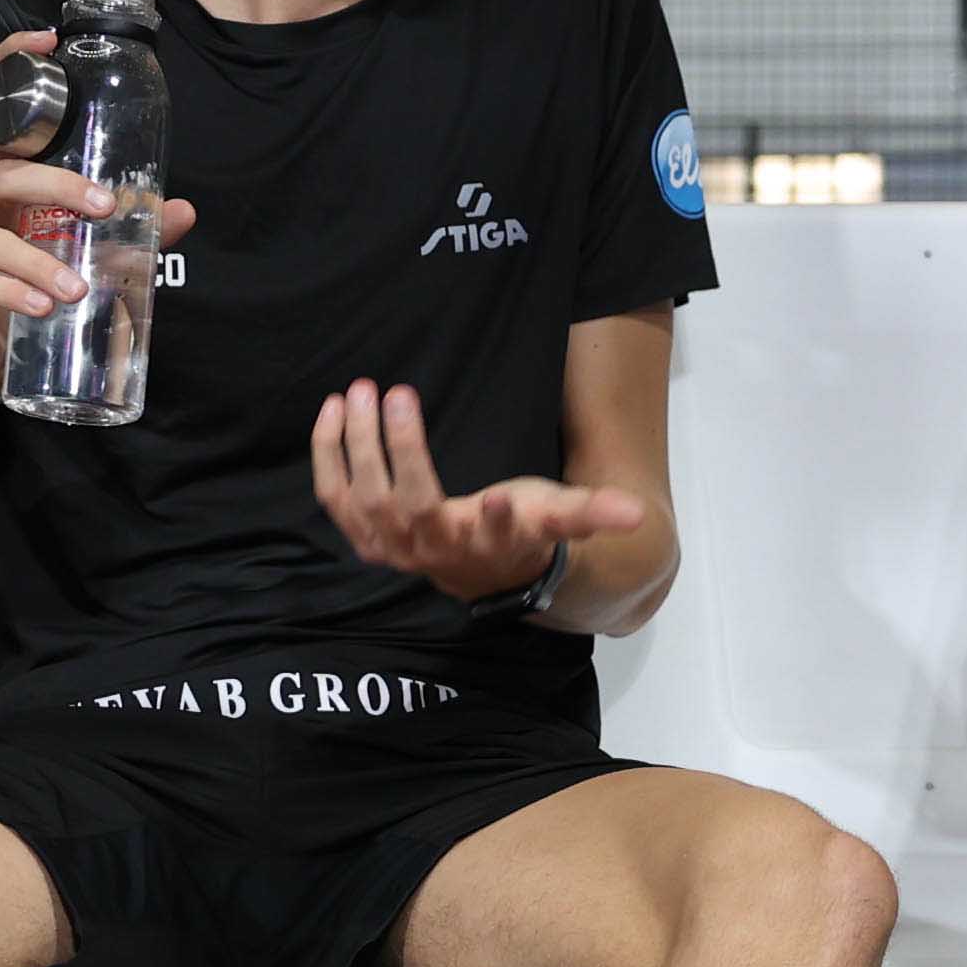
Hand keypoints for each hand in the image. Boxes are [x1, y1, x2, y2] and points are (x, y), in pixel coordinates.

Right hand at [0, 27, 196, 407]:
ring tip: (76, 291)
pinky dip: (5, 291)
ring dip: (37, 261)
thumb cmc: (18, 299)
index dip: (10, 61)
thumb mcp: (73, 259)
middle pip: (3, 171)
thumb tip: (184, 211)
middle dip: (57, 187)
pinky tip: (39, 307)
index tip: (50, 38)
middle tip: (103, 211)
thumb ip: (122, 236)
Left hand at [311, 379, 644, 599]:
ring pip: (364, 498)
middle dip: (400, 451)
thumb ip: (592, 513)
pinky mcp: (364, 533)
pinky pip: (336, 496)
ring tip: (358, 392)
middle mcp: (435, 550)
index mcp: (489, 544)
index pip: (496, 535)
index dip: (498, 522)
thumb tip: (638, 512)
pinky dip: (329, 456)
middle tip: (397, 393)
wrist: (477, 573)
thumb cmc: (519, 533)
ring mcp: (393, 546)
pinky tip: (333, 412)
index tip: (500, 498)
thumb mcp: (556, 518)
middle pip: (409, 504)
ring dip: (355, 444)